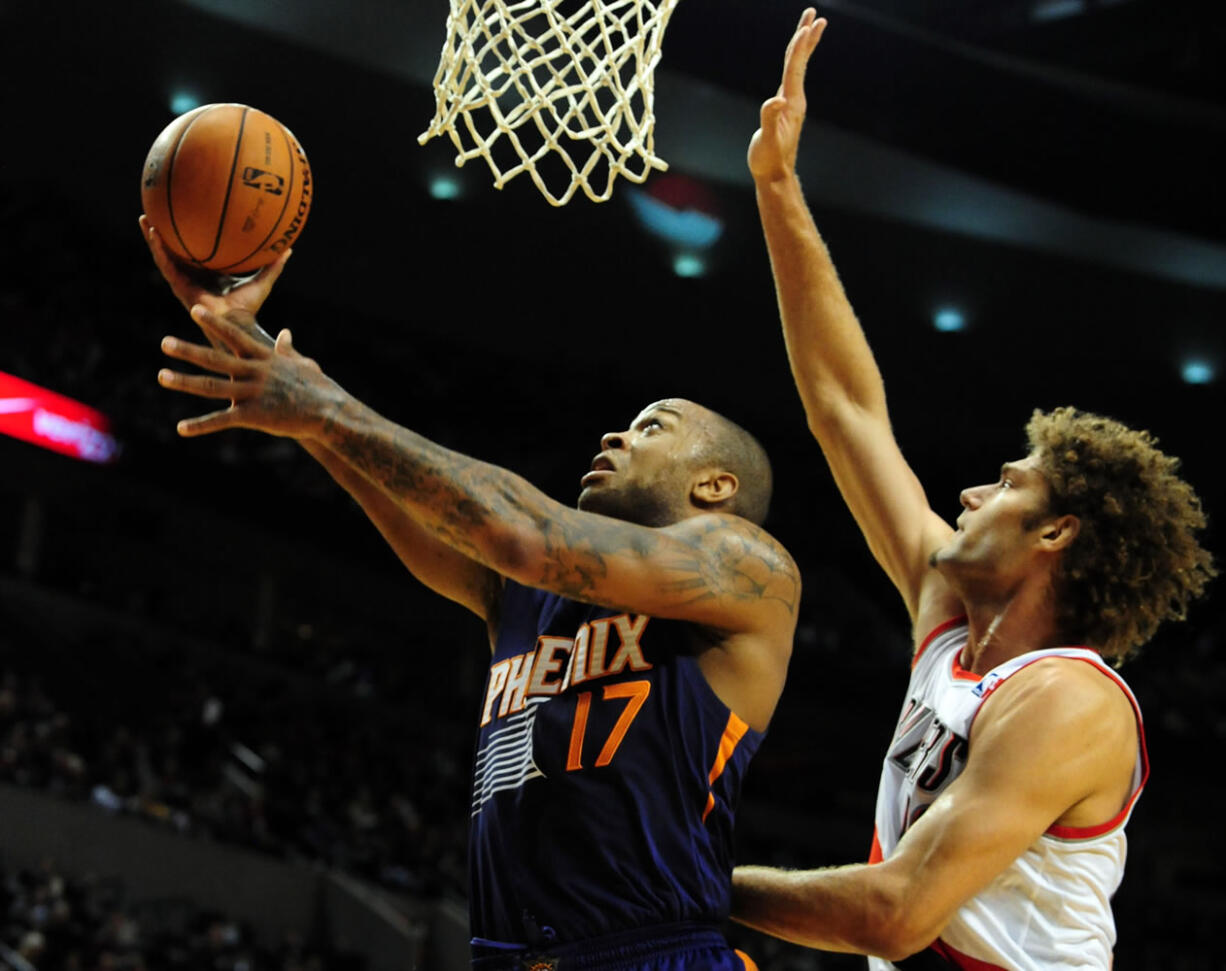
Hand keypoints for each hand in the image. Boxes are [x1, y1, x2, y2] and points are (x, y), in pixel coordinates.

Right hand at [139, 213, 286, 350]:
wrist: (236, 322)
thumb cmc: (249, 306)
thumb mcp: (262, 280)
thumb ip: (273, 265)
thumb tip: (288, 248)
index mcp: (208, 272)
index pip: (196, 250)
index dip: (189, 235)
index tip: (185, 215)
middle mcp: (192, 275)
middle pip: (175, 249)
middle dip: (165, 231)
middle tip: (156, 211)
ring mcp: (183, 280)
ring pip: (164, 255)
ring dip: (153, 237)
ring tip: (145, 218)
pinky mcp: (178, 286)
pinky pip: (166, 264)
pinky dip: (158, 249)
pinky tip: (153, 234)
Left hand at [158, 306, 344, 440]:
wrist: (329, 412)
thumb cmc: (319, 388)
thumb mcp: (304, 364)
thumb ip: (288, 349)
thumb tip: (285, 333)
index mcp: (265, 359)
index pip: (235, 336)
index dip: (215, 322)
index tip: (195, 310)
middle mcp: (254, 373)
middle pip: (215, 359)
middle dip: (188, 350)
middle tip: (164, 342)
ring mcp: (252, 394)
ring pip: (211, 386)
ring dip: (184, 381)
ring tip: (162, 376)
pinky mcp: (253, 416)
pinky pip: (221, 420)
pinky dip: (200, 425)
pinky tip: (181, 428)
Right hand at [748, 9, 826, 183]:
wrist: (775, 175)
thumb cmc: (768, 160)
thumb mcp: (767, 141)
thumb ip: (770, 120)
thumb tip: (775, 101)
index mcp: (791, 102)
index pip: (795, 68)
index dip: (800, 47)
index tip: (807, 26)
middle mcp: (794, 98)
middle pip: (800, 61)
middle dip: (806, 37)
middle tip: (814, 13)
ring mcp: (791, 102)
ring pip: (797, 67)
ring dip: (803, 46)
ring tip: (809, 26)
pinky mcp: (785, 108)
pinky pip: (791, 77)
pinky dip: (794, 62)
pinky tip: (794, 59)